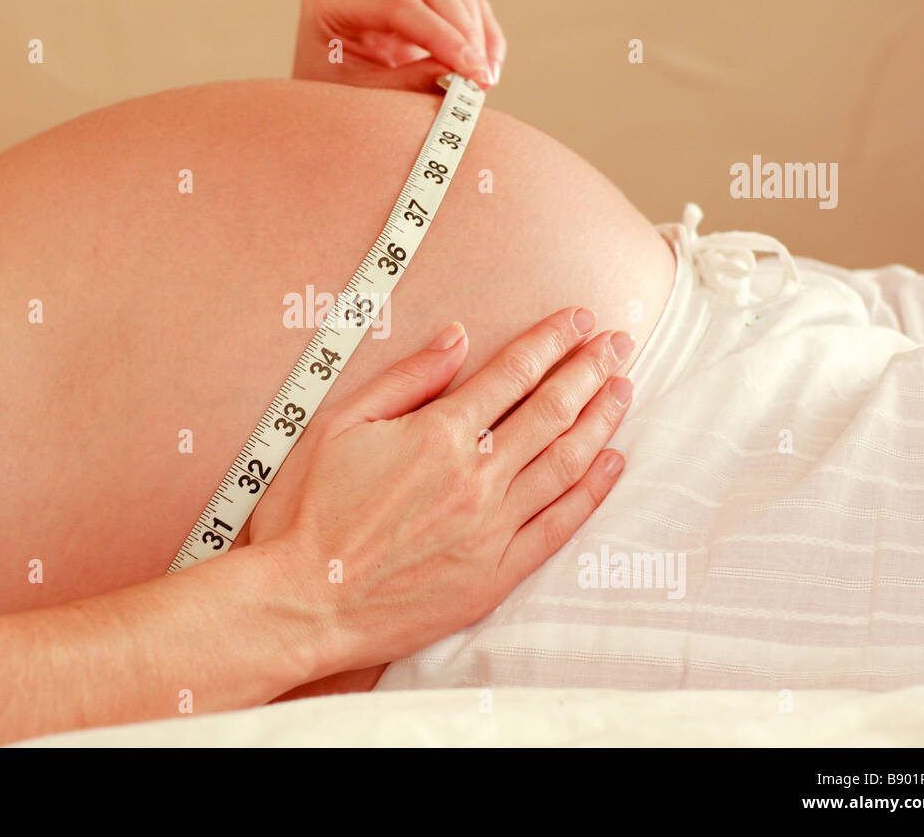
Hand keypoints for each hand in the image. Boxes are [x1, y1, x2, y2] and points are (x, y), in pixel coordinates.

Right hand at [246, 308, 633, 671]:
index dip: (551, 341)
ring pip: (565, 462)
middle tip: (617, 342)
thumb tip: (456, 338)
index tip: (577, 320)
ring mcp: (491, 528)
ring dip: (601, 419)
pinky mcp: (495, 575)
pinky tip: (612, 462)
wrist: (300, 603)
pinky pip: (559, 525)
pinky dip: (592, 491)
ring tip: (623, 388)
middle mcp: (476, 477)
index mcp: (437, 435)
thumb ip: (404, 378)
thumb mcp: (338, 425)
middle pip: (551, 411)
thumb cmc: (307, 514)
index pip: (512, 374)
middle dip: (590, 369)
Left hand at [291, 0, 506, 92]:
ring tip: (482, 81)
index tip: (470, 71)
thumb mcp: (363, 101)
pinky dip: (483, 33)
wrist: (325, 107)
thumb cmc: (332, 105)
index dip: (439, 34)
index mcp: (329, 0)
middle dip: (463, 28)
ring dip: (476, 30)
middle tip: (481, 78)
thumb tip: (460, 72)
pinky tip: (486, 70)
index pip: (395, 3)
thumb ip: (407, 84)